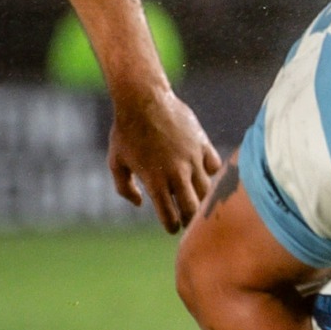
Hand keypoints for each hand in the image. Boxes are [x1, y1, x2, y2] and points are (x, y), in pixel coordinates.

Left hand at [108, 82, 220, 231]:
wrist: (144, 101)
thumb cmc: (125, 132)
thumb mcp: (115, 162)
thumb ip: (125, 188)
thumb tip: (140, 203)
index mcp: (155, 181)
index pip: (169, 215)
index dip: (172, 226)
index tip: (172, 228)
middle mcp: (177, 173)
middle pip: (193, 207)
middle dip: (190, 219)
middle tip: (187, 220)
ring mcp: (192, 158)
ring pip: (206, 188)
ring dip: (201, 197)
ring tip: (196, 199)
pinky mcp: (202, 144)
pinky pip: (214, 165)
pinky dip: (210, 172)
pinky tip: (202, 172)